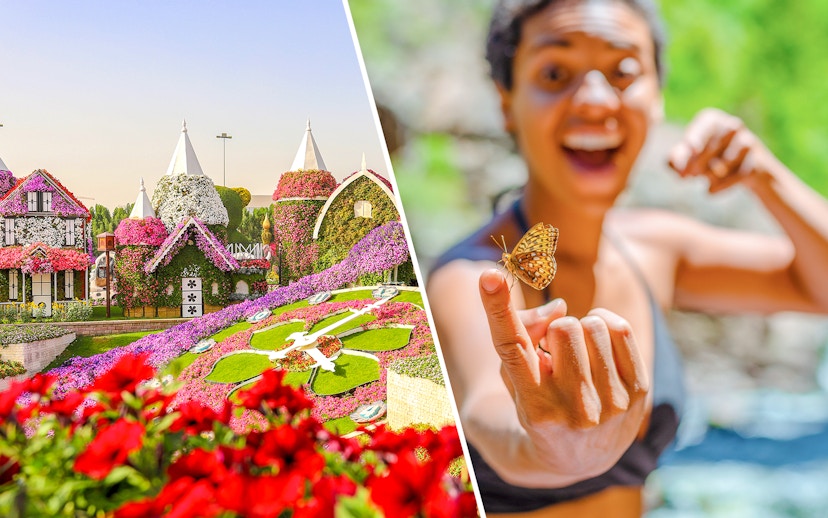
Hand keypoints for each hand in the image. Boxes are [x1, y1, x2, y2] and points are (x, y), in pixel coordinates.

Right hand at [478, 269, 649, 479]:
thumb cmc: (538, 402)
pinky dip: (606, 326)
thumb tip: (559, 308)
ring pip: (594, 324)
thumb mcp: (515, 378)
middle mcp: (572, 409)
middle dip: (557, 329)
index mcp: (531, 404)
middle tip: (555, 352)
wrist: (580, 456)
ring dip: (583, 329)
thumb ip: (522, 334)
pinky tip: (598, 346)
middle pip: (564, 326)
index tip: (489, 275)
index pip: (512, 347)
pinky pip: (621, 328)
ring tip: (578, 355)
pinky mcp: (638, 393)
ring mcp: (610, 405)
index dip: (498, 307)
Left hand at [668, 108, 781, 192]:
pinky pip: (739, 175)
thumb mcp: (686, 158)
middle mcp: (732, 125)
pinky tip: (710, 192)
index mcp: (711, 120)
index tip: (691, 151)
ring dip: (711, 175)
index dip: (695, 140)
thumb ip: (675, 160)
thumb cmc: (705, 159)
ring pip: (727, 161)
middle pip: (714, 145)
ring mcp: (748, 142)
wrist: (739, 170)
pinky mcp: (757, 162)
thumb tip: (678, 168)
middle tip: (689, 176)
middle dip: (699, 163)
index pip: (703, 127)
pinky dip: (723, 185)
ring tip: (704, 179)